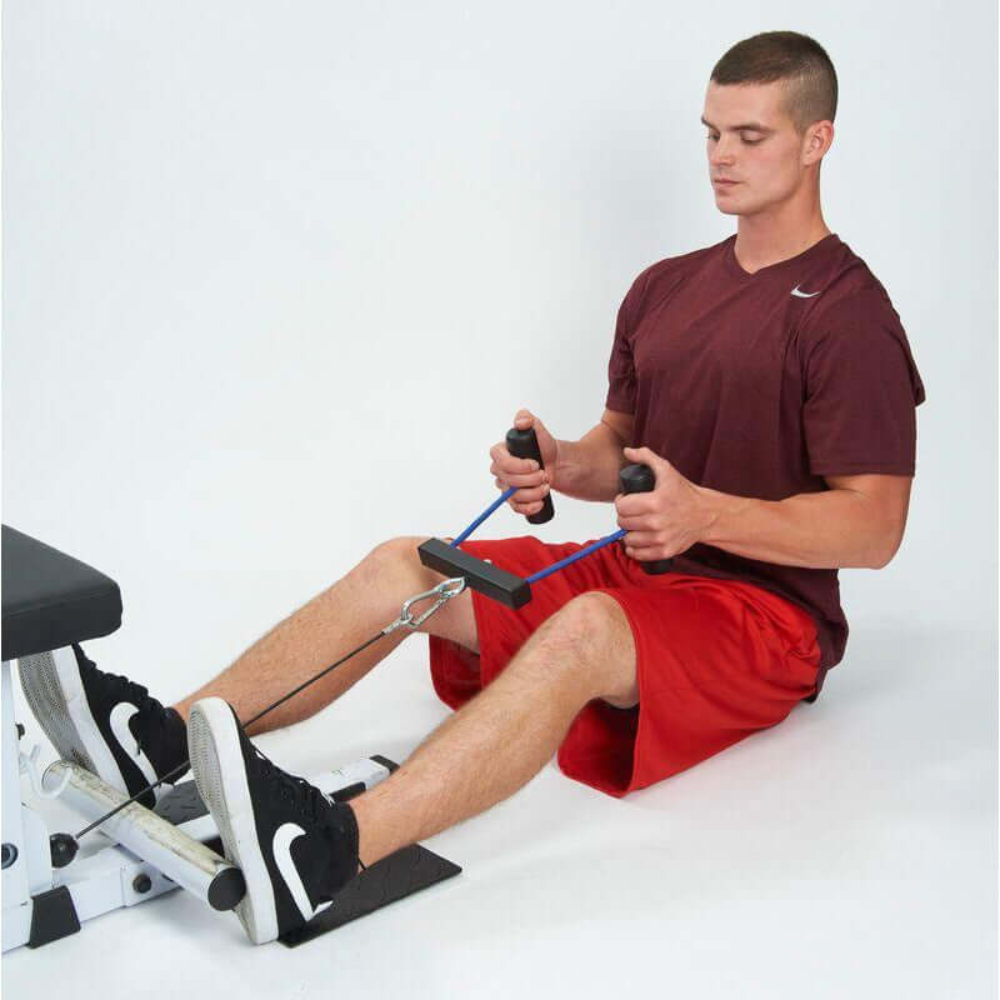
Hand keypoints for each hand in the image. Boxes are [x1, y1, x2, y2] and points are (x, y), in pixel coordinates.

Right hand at [489, 409, 559, 516]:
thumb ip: (527, 419)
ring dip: (533, 492)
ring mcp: (505, 486)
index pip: (501, 461)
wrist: (555, 463)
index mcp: (500, 453)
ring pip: (513, 495)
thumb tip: (521, 422)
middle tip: (544, 474)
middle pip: (508, 480)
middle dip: (529, 479)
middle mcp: (499, 471)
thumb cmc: (543, 446)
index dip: (518, 465)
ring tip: (546, 485)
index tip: (535, 463)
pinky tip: (540, 502)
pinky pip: (516, 508)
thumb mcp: (537, 428)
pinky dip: (529, 507)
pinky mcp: (514, 499)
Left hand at [614, 446, 715, 560]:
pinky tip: (638, 540)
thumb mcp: (666, 470)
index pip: (621, 506)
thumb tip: (627, 451)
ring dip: (629, 532)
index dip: (621, 501)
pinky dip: (635, 549)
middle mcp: (656, 522)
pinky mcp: (665, 551)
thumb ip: (646, 457)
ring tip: (636, 525)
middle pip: (623, 522)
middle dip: (624, 516)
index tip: (627, 500)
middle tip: (632, 512)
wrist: (706, 515)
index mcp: (654, 502)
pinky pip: (639, 554)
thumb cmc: (684, 493)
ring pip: (628, 539)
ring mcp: (661, 539)